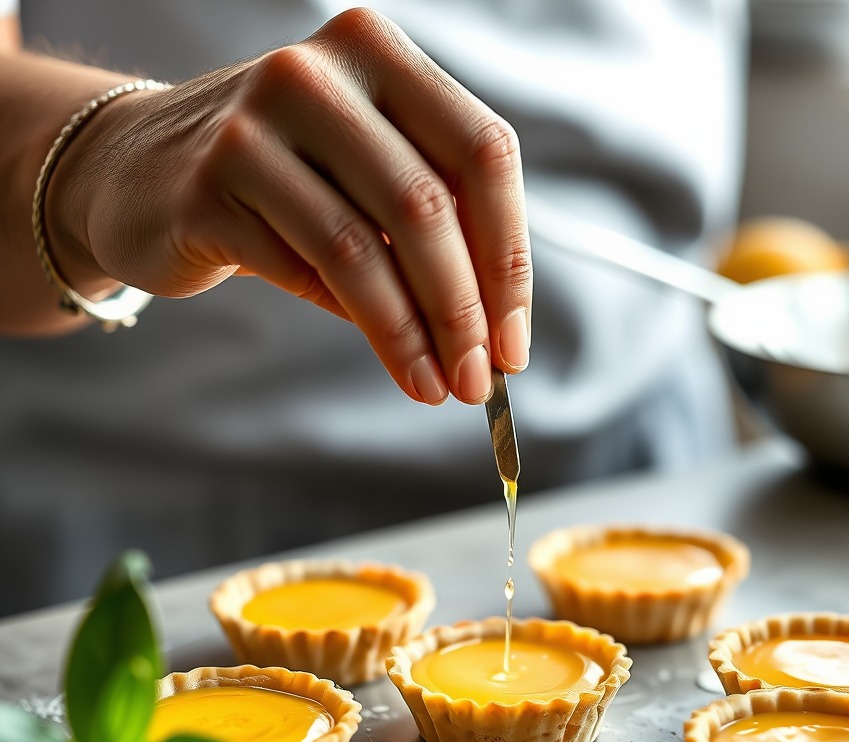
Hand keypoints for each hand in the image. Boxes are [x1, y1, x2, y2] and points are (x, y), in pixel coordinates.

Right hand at [49, 7, 531, 403]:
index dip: (508, 259)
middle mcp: (318, 73)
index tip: (514, 339)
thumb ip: (434, 223)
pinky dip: (356, 322)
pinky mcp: (208, 185)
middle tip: (477, 381)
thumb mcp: (368, 173)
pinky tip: (386, 354)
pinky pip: (305, 270)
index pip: (482, 154)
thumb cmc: (282, 178)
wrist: (139, 168)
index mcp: (379, 53)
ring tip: (436, 386)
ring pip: (364, 248)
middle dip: (463, 311)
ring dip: (410, 335)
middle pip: (428, 207)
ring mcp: (254, 124)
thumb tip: (496, 329)